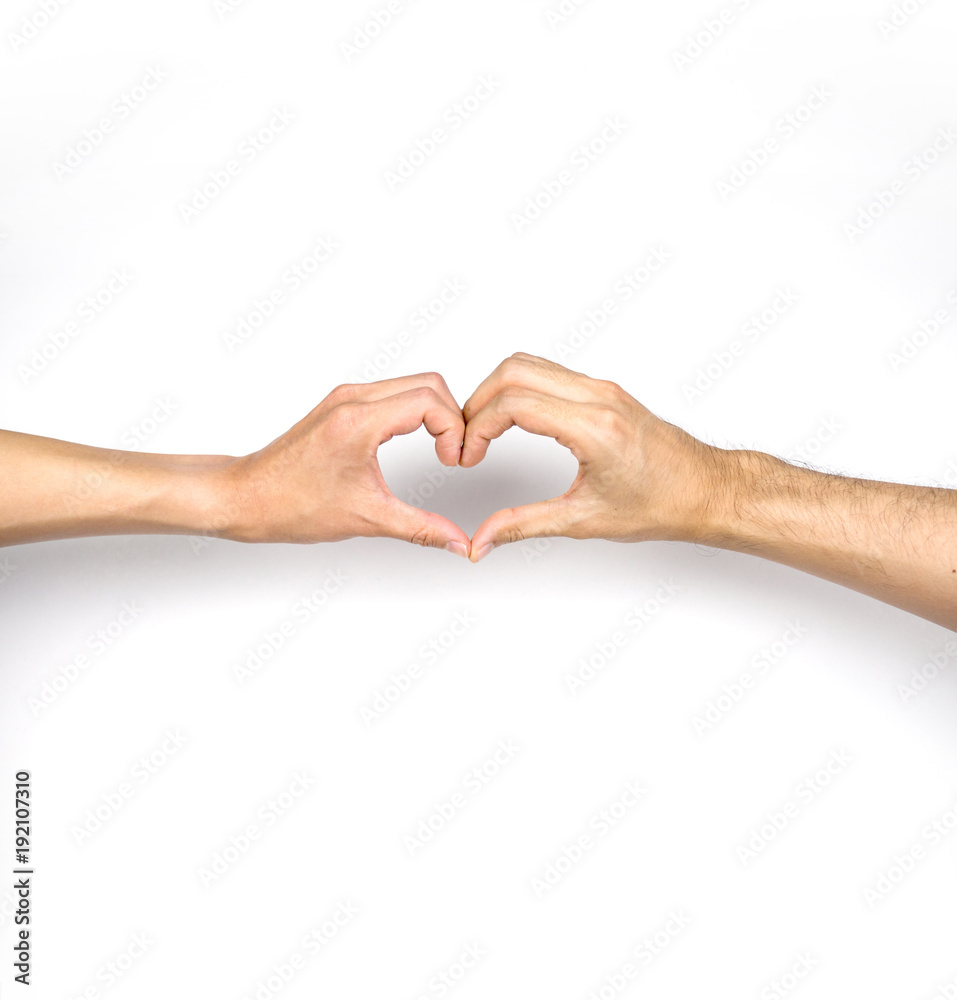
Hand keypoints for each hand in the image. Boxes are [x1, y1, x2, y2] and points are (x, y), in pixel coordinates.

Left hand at [221, 373, 470, 554]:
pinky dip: (414, 411)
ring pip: (411, 384)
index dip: (454, 430)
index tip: (452, 461)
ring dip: (434, 412)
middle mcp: (352, 400)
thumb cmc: (290, 504)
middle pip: (428, 383)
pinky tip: (416, 440)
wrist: (245, 497)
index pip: (430, 400)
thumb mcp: (366, 518)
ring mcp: (345, 399)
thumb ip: (421, 529)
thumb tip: (459, 543)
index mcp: (359, 421)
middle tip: (453, 454)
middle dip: (452, 416)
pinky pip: (391, 393)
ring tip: (440, 449)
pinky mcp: (340, 405)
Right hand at [460, 353, 721, 560]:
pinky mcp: (604, 390)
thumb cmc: (662, 503)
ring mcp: (602, 388)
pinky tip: (512, 420)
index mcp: (594, 427)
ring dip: (497, 391)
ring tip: (484, 430)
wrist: (705, 490)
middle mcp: (598, 397)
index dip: (478, 427)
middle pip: (514, 371)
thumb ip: (524, 525)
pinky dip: (519, 388)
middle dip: (478, 402)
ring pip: (530, 364)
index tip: (468, 455)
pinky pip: (549, 372)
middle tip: (468, 439)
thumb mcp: (584, 520)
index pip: (514, 403)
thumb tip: (482, 539)